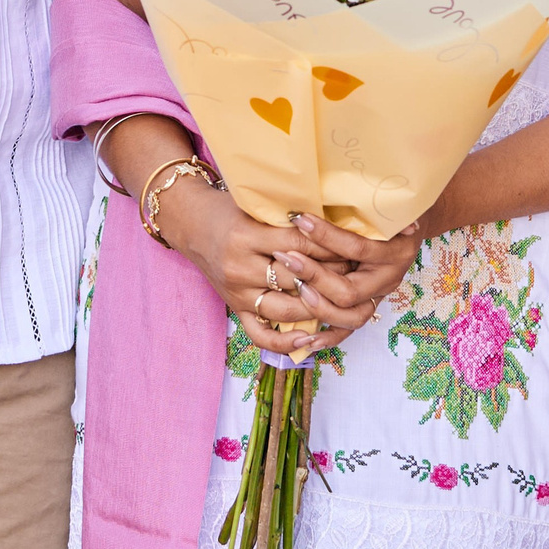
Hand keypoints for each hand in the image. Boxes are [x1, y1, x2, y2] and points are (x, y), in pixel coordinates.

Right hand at [155, 178, 380, 356]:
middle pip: (298, 279)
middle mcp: (239, 268)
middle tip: (358, 271)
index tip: (355, 246)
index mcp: (246, 236)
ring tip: (342, 298)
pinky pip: (260, 336)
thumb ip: (289, 218)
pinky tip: (309, 338)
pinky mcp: (234, 308)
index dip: (332, 247)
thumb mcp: (256, 205)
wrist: (189, 222)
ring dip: (318, 306)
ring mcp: (237, 293)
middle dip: (332, 276)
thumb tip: (337, 228)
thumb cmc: (227, 208)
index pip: (301, 246)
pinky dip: (284, 342)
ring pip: (286, 310)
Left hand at [275, 210, 420, 331]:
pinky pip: (347, 332)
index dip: (326, 236)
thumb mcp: (377, 204)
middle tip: (287, 258)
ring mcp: (379, 298)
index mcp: (395, 250)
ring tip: (296, 289)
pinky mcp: (367, 309)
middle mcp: (389, 278)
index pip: (357, 248)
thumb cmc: (385, 210)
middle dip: (314, 275)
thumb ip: (356, 204)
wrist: (407, 226)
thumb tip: (328, 189)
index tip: (298, 220)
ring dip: (319, 307)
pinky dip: (326, 338)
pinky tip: (305, 338)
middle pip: (349, 291)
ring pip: (351, 317)